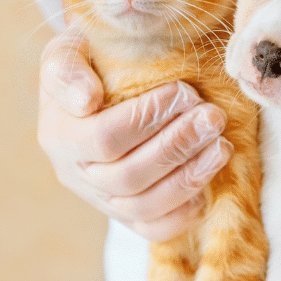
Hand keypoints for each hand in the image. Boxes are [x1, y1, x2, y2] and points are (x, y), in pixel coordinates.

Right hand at [37, 30, 232, 241]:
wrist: (98, 87)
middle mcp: (76, 174)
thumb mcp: (68, 51)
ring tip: (221, 147)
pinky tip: (207, 183)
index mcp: (59, 135)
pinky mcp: (126, 215)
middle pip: (128, 177)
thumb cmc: (89, 63)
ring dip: (188, 177)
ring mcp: (101, 199)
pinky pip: (153, 229)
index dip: (147, 118)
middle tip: (213, 118)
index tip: (184, 91)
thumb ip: (67, 69)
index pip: (104, 138)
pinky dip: (183, 212)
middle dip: (177, 146)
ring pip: (144, 207)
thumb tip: (87, 100)